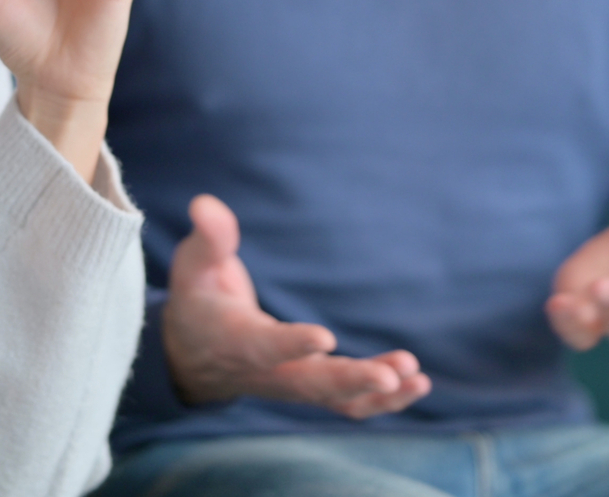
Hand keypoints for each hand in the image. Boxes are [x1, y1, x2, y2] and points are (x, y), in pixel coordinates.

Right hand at [162, 195, 430, 418]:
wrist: (192, 356)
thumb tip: (205, 203)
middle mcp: (266, 371)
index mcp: (235, 340)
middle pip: (309, 384)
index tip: (325, 338)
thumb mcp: (194, 265)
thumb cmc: (198, 299)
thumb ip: (209, 238)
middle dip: (350, 380)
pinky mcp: (308, 388)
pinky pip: (346, 405)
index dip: (292, 344)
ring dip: (375, 392)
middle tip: (388, 374)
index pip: (264, 347)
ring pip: (334, 400)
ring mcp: (290, 385)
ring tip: (414, 374)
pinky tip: (416, 384)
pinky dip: (382, 401)